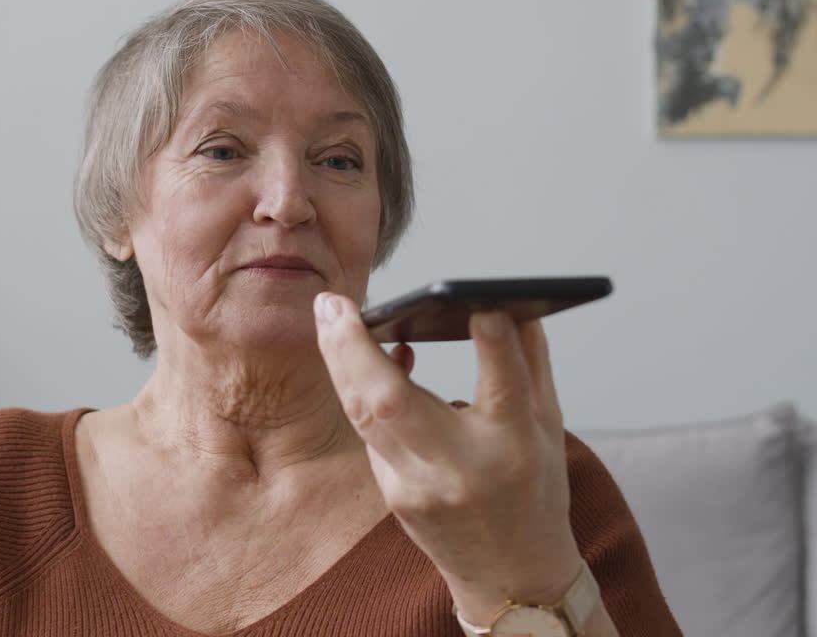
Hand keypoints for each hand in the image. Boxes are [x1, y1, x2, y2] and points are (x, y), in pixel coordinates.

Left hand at [313, 292, 582, 624]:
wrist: (510, 576)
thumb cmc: (533, 491)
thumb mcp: (550, 427)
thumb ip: (530, 364)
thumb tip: (507, 302)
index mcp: (516, 449)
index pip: (505, 391)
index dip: (495, 348)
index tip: (479, 306)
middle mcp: (461, 469)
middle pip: (394, 404)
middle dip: (355, 348)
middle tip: (334, 303)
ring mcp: (419, 486)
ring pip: (364, 416)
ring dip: (339, 360)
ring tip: (329, 313)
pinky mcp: (392, 494)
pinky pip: (368, 431)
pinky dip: (359, 387)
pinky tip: (359, 352)